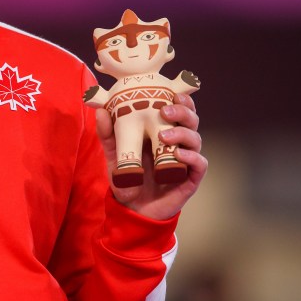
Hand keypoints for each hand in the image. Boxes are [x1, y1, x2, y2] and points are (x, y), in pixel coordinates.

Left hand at [95, 93, 206, 220]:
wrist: (132, 208)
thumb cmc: (127, 177)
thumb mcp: (114, 154)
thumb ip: (107, 134)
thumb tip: (101, 112)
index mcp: (163, 131)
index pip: (179, 110)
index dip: (182, 99)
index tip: (173, 92)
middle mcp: (178, 142)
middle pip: (192, 120)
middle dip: (183, 112)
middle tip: (165, 111)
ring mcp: (186, 160)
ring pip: (196, 140)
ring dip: (183, 133)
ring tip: (164, 136)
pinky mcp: (190, 178)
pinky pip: (199, 164)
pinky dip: (192, 157)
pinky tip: (178, 154)